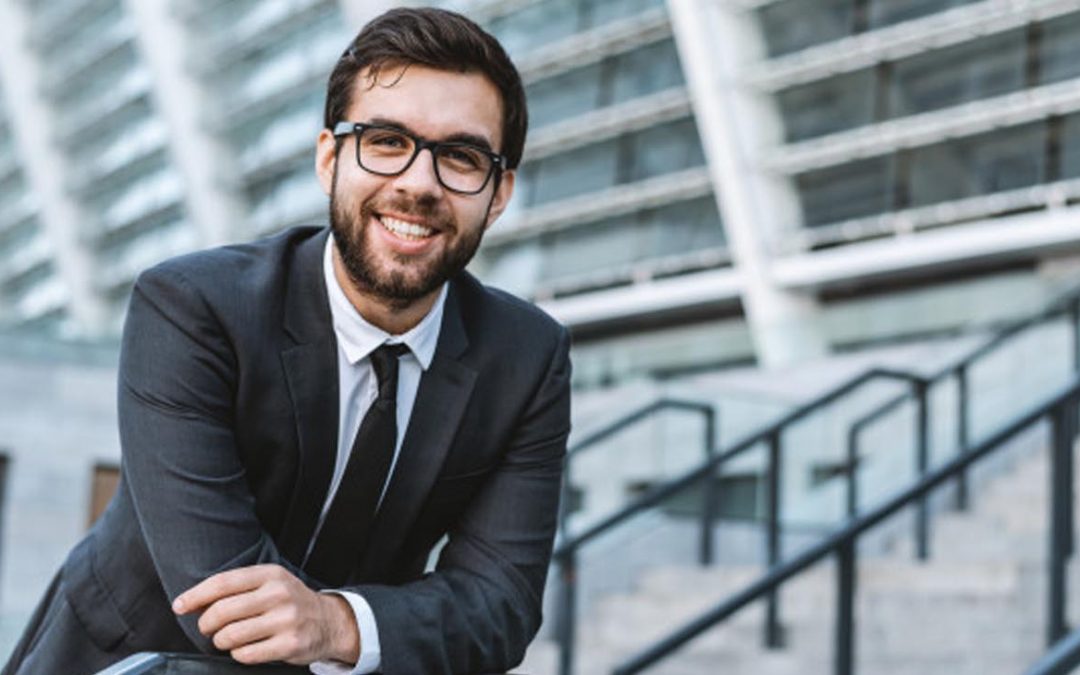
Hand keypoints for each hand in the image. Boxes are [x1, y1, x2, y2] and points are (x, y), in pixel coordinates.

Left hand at [172, 564, 359, 665]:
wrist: (328, 621)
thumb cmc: (290, 602)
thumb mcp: (269, 583)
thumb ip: (235, 589)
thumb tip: (189, 602)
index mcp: (270, 575)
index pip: (223, 583)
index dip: (196, 595)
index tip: (180, 606)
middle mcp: (279, 594)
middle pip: (222, 611)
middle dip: (206, 624)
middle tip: (209, 628)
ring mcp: (286, 619)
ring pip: (230, 635)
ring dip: (221, 642)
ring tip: (228, 639)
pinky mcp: (290, 643)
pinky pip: (246, 654)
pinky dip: (238, 654)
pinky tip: (247, 648)